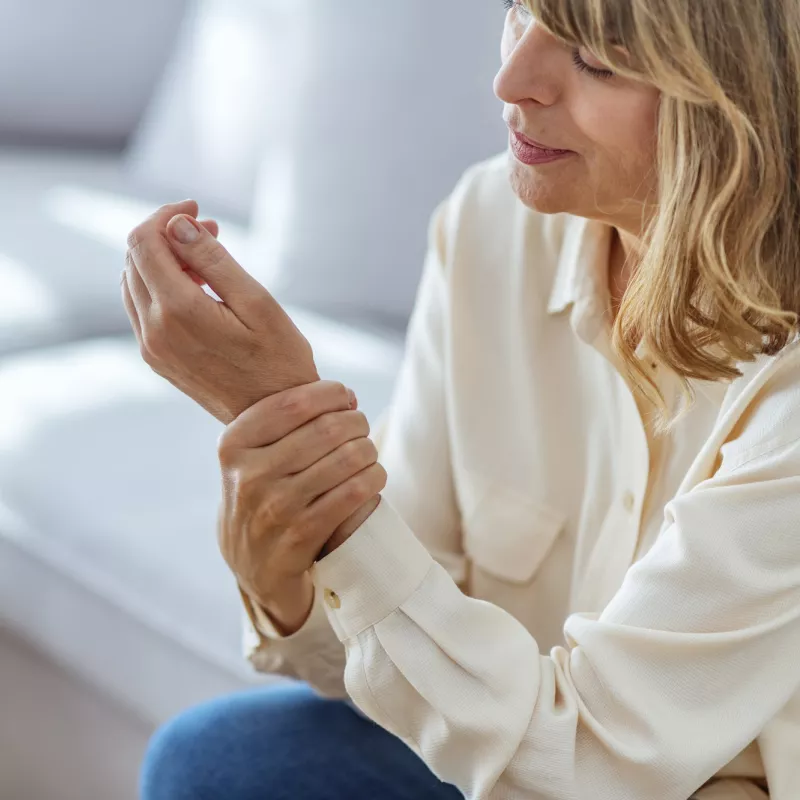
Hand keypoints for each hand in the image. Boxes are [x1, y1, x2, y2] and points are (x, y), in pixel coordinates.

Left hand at [122, 200, 319, 423]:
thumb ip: (214, 260)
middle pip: (134, 258)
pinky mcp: (157, 359)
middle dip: (166, 234)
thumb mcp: (258, 302)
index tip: (199, 209)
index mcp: (179, 311)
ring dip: (161, 259)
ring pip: (134, 282)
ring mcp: (152, 347)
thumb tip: (178, 225)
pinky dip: (159, 286)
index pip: (144, 241)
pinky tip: (195, 288)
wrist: (275, 418)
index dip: (166, 215)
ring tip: (205, 259)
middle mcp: (154, 330)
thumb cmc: (279, 360)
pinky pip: (141, 308)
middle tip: (210, 229)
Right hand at [217, 380, 386, 633]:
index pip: (293, 403)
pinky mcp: (300, 537)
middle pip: (327, 429)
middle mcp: (249, 475)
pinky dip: (373, 479)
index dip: (330, 394)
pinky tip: (373, 477)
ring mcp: (274, 508)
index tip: (346, 398)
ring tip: (368, 453)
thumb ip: (284, 425)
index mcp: (234, 445)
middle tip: (361, 427)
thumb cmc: (264, 497)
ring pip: (346, 459)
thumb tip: (344, 396)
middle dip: (355, 422)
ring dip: (368, 451)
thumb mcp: (252, 458)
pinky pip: (353, 494)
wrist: (254, 567)